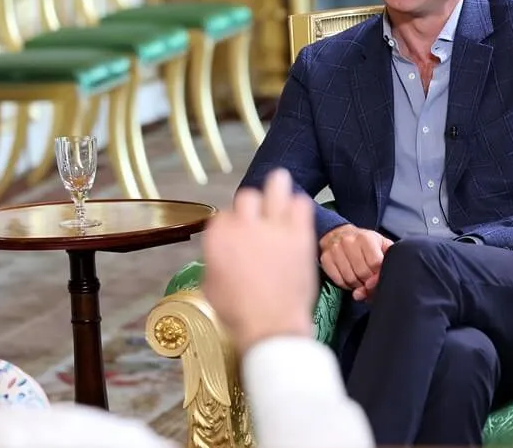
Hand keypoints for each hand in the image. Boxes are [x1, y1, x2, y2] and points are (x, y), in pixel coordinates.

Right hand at [202, 169, 317, 353]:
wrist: (272, 328)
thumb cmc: (239, 314)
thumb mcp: (211, 288)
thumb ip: (213, 263)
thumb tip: (219, 257)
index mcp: (218, 237)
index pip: (224, 214)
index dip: (232, 223)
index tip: (239, 231)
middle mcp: (244, 226)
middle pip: (247, 197)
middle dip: (252, 206)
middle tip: (258, 215)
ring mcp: (273, 228)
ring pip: (275, 187)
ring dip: (277, 186)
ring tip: (279, 183)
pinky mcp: (299, 235)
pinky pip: (301, 205)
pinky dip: (298, 205)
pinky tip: (297, 210)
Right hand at [319, 224, 392, 301]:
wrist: (339, 232)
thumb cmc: (363, 241)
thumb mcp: (381, 244)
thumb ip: (388, 261)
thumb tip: (375, 284)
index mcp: (366, 238)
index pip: (375, 264)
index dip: (378, 275)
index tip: (377, 276)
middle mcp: (349, 242)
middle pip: (362, 273)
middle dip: (367, 281)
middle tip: (368, 279)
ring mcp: (335, 250)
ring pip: (350, 279)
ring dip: (356, 284)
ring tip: (359, 279)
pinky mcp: (326, 258)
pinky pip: (338, 280)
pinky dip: (345, 284)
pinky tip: (348, 279)